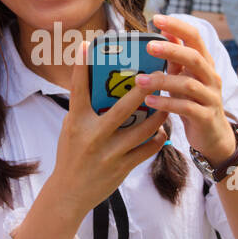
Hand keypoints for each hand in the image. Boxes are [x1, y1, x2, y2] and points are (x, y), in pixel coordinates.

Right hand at [43, 41, 169, 219]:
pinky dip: (157, 139)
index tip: (88, 44)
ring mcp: (109, 153)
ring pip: (142, 130)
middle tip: (158, 73)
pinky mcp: (122, 168)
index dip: (81, 66)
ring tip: (168, 101)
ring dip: (158, 115)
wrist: (69, 194)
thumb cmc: (71, 155)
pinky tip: (163, 130)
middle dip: (141, 89)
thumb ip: (85, 108)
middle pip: (121, 108)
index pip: (78, 90)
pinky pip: (147, 149)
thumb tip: (100, 83)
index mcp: (76, 122)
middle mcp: (93, 136)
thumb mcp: (71, 128)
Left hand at [141, 14, 235, 161]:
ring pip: (189, 84)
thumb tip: (165, 32)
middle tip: (149, 45)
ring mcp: (210, 97)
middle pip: (195, 57)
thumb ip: (177, 58)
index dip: (178, 27)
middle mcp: (211, 77)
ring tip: (139, 80)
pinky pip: (186, 107)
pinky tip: (149, 101)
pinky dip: (166, 103)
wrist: (214, 137)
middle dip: (172, 50)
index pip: (195, 38)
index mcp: (205, 64)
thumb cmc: (194, 103)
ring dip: (162, 80)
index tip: (156, 18)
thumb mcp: (185, 78)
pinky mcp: (206, 117)